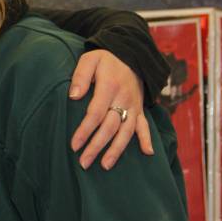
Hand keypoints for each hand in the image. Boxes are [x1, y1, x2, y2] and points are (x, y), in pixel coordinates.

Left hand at [68, 50, 153, 169]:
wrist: (131, 55)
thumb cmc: (105, 60)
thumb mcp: (90, 59)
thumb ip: (81, 76)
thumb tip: (73, 96)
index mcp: (110, 87)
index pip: (96, 113)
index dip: (85, 131)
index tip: (74, 145)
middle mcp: (124, 99)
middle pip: (110, 127)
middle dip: (97, 146)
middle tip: (84, 163)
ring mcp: (134, 106)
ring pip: (126, 131)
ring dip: (117, 150)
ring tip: (105, 165)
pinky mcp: (140, 109)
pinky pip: (145, 126)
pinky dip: (147, 139)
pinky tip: (148, 153)